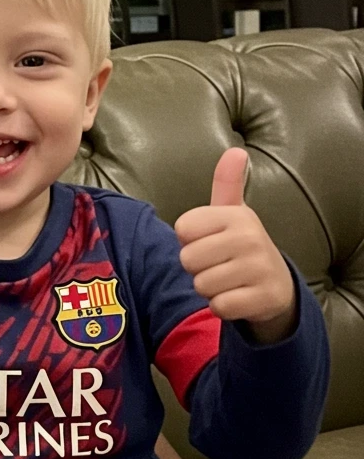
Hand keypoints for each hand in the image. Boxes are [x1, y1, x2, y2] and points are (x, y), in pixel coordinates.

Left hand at [174, 147, 295, 343]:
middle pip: (188, 259)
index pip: (182, 229)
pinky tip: (237, 297)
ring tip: (228, 280)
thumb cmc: (241, 246)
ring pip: (202, 285)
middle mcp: (250, 237)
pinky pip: (219, 306)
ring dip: (209, 289)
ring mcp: (259, 268)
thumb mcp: (233, 214)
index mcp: (237, 214)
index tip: (210, 241)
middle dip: (197, 268)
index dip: (189, 241)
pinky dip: (222, 307)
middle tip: (219, 265)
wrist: (276, 285)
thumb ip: (226, 184)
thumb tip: (235, 151)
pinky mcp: (264, 298)